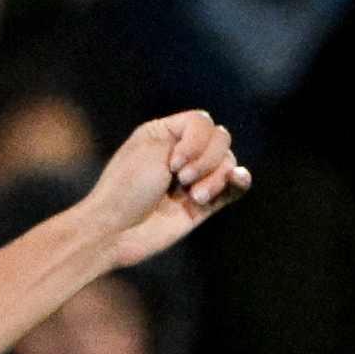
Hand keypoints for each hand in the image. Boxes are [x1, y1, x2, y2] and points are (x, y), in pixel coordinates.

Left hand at [81, 113, 250, 269]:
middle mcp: (181, 153)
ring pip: (228, 163)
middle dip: (206, 159)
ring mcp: (193, 179)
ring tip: (194, 197)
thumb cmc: (126, 188)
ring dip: (214, 178)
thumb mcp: (153, 145)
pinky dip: (239, 181)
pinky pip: (233, 187)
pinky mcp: (203, 204)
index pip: (202, 122)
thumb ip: (191, 136)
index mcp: (164, 134)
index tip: (172, 163)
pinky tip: (237, 179)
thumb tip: (224, 149)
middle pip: (220, 140)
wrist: (115, 231)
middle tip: (180, 178)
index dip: (196, 141)